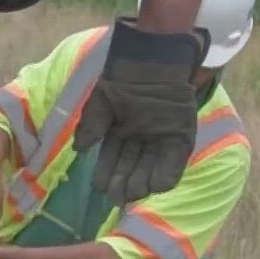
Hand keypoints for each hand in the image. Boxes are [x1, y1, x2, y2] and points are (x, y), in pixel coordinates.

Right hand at [76, 18, 206, 204]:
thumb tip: (78, 148)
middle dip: (123, 184)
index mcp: (122, 131)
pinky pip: (174, 162)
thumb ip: (91, 126)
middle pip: (132, 168)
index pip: (113, 159)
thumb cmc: (125, 76)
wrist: (154, 59)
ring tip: (132, 195)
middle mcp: (142, 139)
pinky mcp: (181, 137)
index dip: (107, 174)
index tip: (101, 188)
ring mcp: (162, 139)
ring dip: (142, 184)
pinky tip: (154, 187)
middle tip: (116, 199)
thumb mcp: (102, 102)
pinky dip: (166, 175)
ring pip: (151, 169)